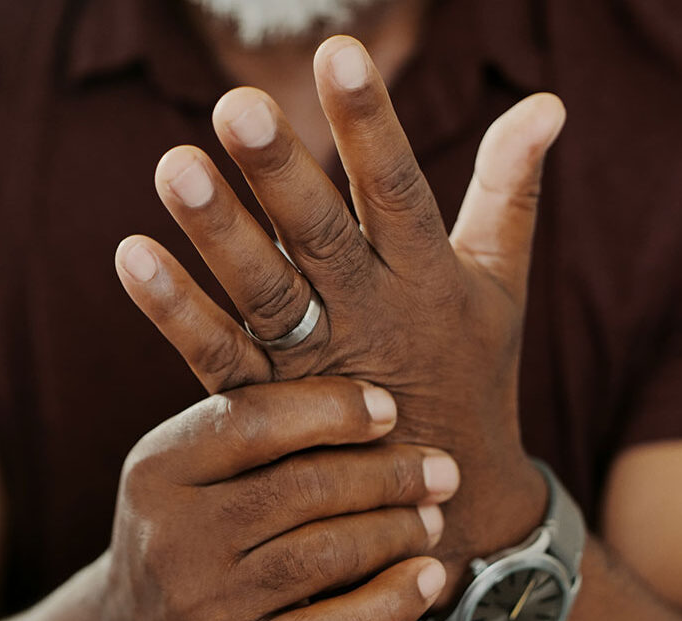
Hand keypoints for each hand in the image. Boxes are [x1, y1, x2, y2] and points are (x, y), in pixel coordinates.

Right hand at [94, 377, 457, 620]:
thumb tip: (368, 392)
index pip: (253, 420)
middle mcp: (172, 535)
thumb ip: (252, 426)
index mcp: (159, 468)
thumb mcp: (187, 467)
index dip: (331, 409)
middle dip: (387, 474)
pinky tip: (427, 577)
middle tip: (440, 469)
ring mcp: (204, 604)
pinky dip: (391, 602)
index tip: (389, 408)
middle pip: (301, 488)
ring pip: (324, 554)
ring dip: (395, 530)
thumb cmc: (190, 529)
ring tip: (431, 517)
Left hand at [115, 36, 563, 579]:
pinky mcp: (269, 407)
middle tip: (237, 108)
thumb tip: (549, 101)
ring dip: (219, 233)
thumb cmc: (474, 372)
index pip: (398, 189)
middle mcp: (370, 315)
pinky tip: (132, 256)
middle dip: (282, 173)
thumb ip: (511, 190)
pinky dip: (174, 313)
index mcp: (427, 276)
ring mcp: (315, 365)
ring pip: (266, 293)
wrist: (449, 507)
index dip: (371, 124)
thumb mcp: (501, 282)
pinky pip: (218, 357)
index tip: (340, 53)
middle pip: (321, 237)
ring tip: (173, 167)